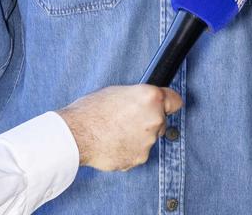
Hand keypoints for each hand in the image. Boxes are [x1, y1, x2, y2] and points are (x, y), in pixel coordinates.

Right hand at [57, 85, 182, 171]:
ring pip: (149, 139)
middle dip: (148, 120)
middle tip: (127, 119)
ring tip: (115, 131)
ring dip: (137, 136)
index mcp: (151, 98)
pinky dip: (129, 149)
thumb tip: (144, 103)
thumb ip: (138, 98)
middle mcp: (155, 120)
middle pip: (161, 121)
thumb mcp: (118, 91)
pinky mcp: (139, 158)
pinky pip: (138, 152)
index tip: (163, 105)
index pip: (175, 100)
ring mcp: (148, 142)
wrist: (76, 134)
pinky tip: (113, 143)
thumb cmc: (91, 110)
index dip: (167, 102)